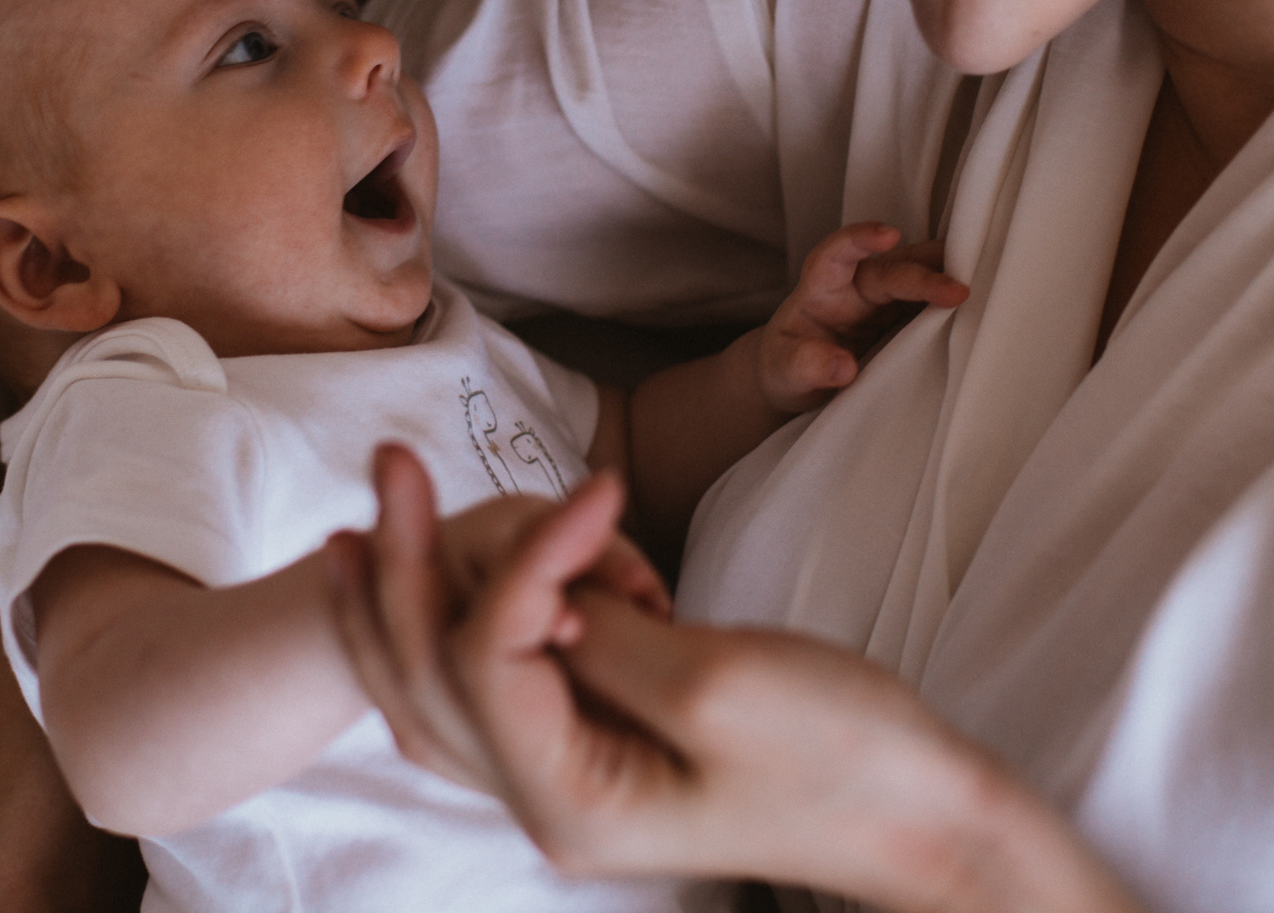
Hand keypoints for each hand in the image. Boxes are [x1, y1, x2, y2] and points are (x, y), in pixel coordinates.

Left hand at [331, 445, 1144, 912]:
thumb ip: (601, 633)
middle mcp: (549, 802)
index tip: (606, 484)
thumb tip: (531, 592)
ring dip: (398, 601)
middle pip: (427, 675)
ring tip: (352, 527)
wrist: (921, 813)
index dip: (525, 555)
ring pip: (438, 691)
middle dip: (401, 564)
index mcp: (571, 799)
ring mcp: (569, 781)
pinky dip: (444, 635)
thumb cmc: (841, 754)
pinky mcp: (598, 750)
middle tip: (387, 459)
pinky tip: (423, 589)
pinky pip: (485, 698)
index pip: (487, 655)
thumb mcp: (718, 685)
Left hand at [754, 222, 967, 412]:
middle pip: (891, 270)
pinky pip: (930, 306)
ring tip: (986, 284)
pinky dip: (952, 304)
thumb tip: (842, 366)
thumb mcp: (782, 370)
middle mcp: (855, 288)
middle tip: (959, 290)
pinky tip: (982, 306)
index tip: (888, 235)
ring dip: (948, 278)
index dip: (859, 239)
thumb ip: (804, 365)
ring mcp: (883, 304)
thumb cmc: (785, 367)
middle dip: (923, 274)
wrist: (796, 380)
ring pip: (918, 279)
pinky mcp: (903, 322)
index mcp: (821, 290)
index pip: (836, 254)